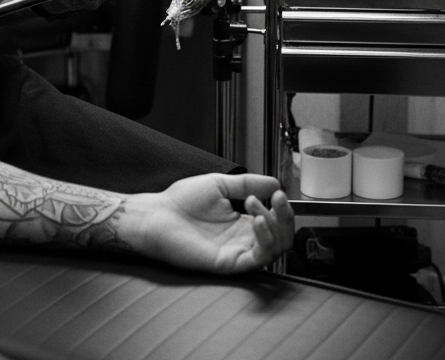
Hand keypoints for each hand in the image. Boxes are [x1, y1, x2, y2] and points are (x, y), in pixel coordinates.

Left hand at [123, 173, 294, 274]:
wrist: (158, 214)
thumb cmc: (181, 201)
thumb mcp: (220, 184)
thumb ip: (247, 183)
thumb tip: (275, 182)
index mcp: (243, 221)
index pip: (276, 221)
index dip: (282, 207)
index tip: (277, 191)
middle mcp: (244, 238)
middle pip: (283, 238)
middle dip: (287, 217)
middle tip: (277, 198)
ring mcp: (238, 252)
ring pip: (275, 249)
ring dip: (275, 225)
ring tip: (255, 204)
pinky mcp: (229, 263)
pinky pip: (257, 258)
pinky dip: (265, 239)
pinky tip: (257, 220)